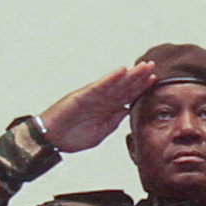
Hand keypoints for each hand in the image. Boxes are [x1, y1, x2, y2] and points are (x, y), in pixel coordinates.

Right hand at [39, 52, 165, 151]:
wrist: (51, 139)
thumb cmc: (71, 136)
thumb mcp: (99, 133)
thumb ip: (113, 122)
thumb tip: (127, 111)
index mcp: (106, 109)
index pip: (127, 96)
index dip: (140, 88)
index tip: (154, 80)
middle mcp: (101, 99)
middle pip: (124, 86)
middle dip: (139, 77)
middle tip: (152, 66)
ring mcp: (93, 96)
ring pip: (115, 83)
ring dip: (130, 74)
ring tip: (143, 66)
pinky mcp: (83, 95)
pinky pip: (100, 85)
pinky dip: (111, 78)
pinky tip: (122, 71)